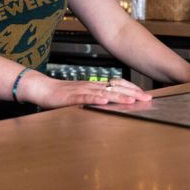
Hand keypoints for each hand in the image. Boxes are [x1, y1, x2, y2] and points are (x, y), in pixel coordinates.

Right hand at [18, 72, 150, 108]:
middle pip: (115, 88)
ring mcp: (82, 91)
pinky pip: (85, 98)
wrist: (42, 88)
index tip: (145, 95)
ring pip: (103, 93)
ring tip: (132, 100)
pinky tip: (105, 101)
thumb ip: (95, 99)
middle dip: (132, 93)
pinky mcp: (71, 97)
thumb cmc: (61, 95)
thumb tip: (110, 103)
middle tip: (147, 98)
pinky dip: (96, 99)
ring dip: (119, 97)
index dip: (132, 89)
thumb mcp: (82, 97)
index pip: (117, 85)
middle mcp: (91, 86)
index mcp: (95, 86)